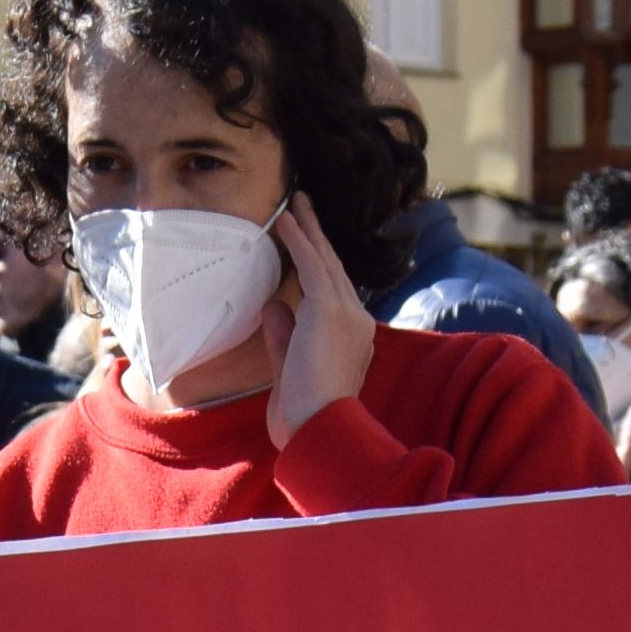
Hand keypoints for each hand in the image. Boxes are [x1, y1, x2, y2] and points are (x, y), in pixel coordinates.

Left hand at [264, 207, 377, 442]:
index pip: (333, 293)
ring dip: (308, 229)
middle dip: (317, 237)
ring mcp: (346, 312)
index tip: (307, 245)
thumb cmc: (304, 415)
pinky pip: (311, 265)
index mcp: (352, 338)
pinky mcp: (329, 309)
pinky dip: (298, 240)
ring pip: (324, 261)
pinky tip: (285, 220)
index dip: (318, 266)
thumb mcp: (289, 368)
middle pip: (333, 269)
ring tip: (295, 202)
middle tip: (304, 206)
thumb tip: (274, 303)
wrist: (317, 430)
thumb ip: (283, 335)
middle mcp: (356, 320)